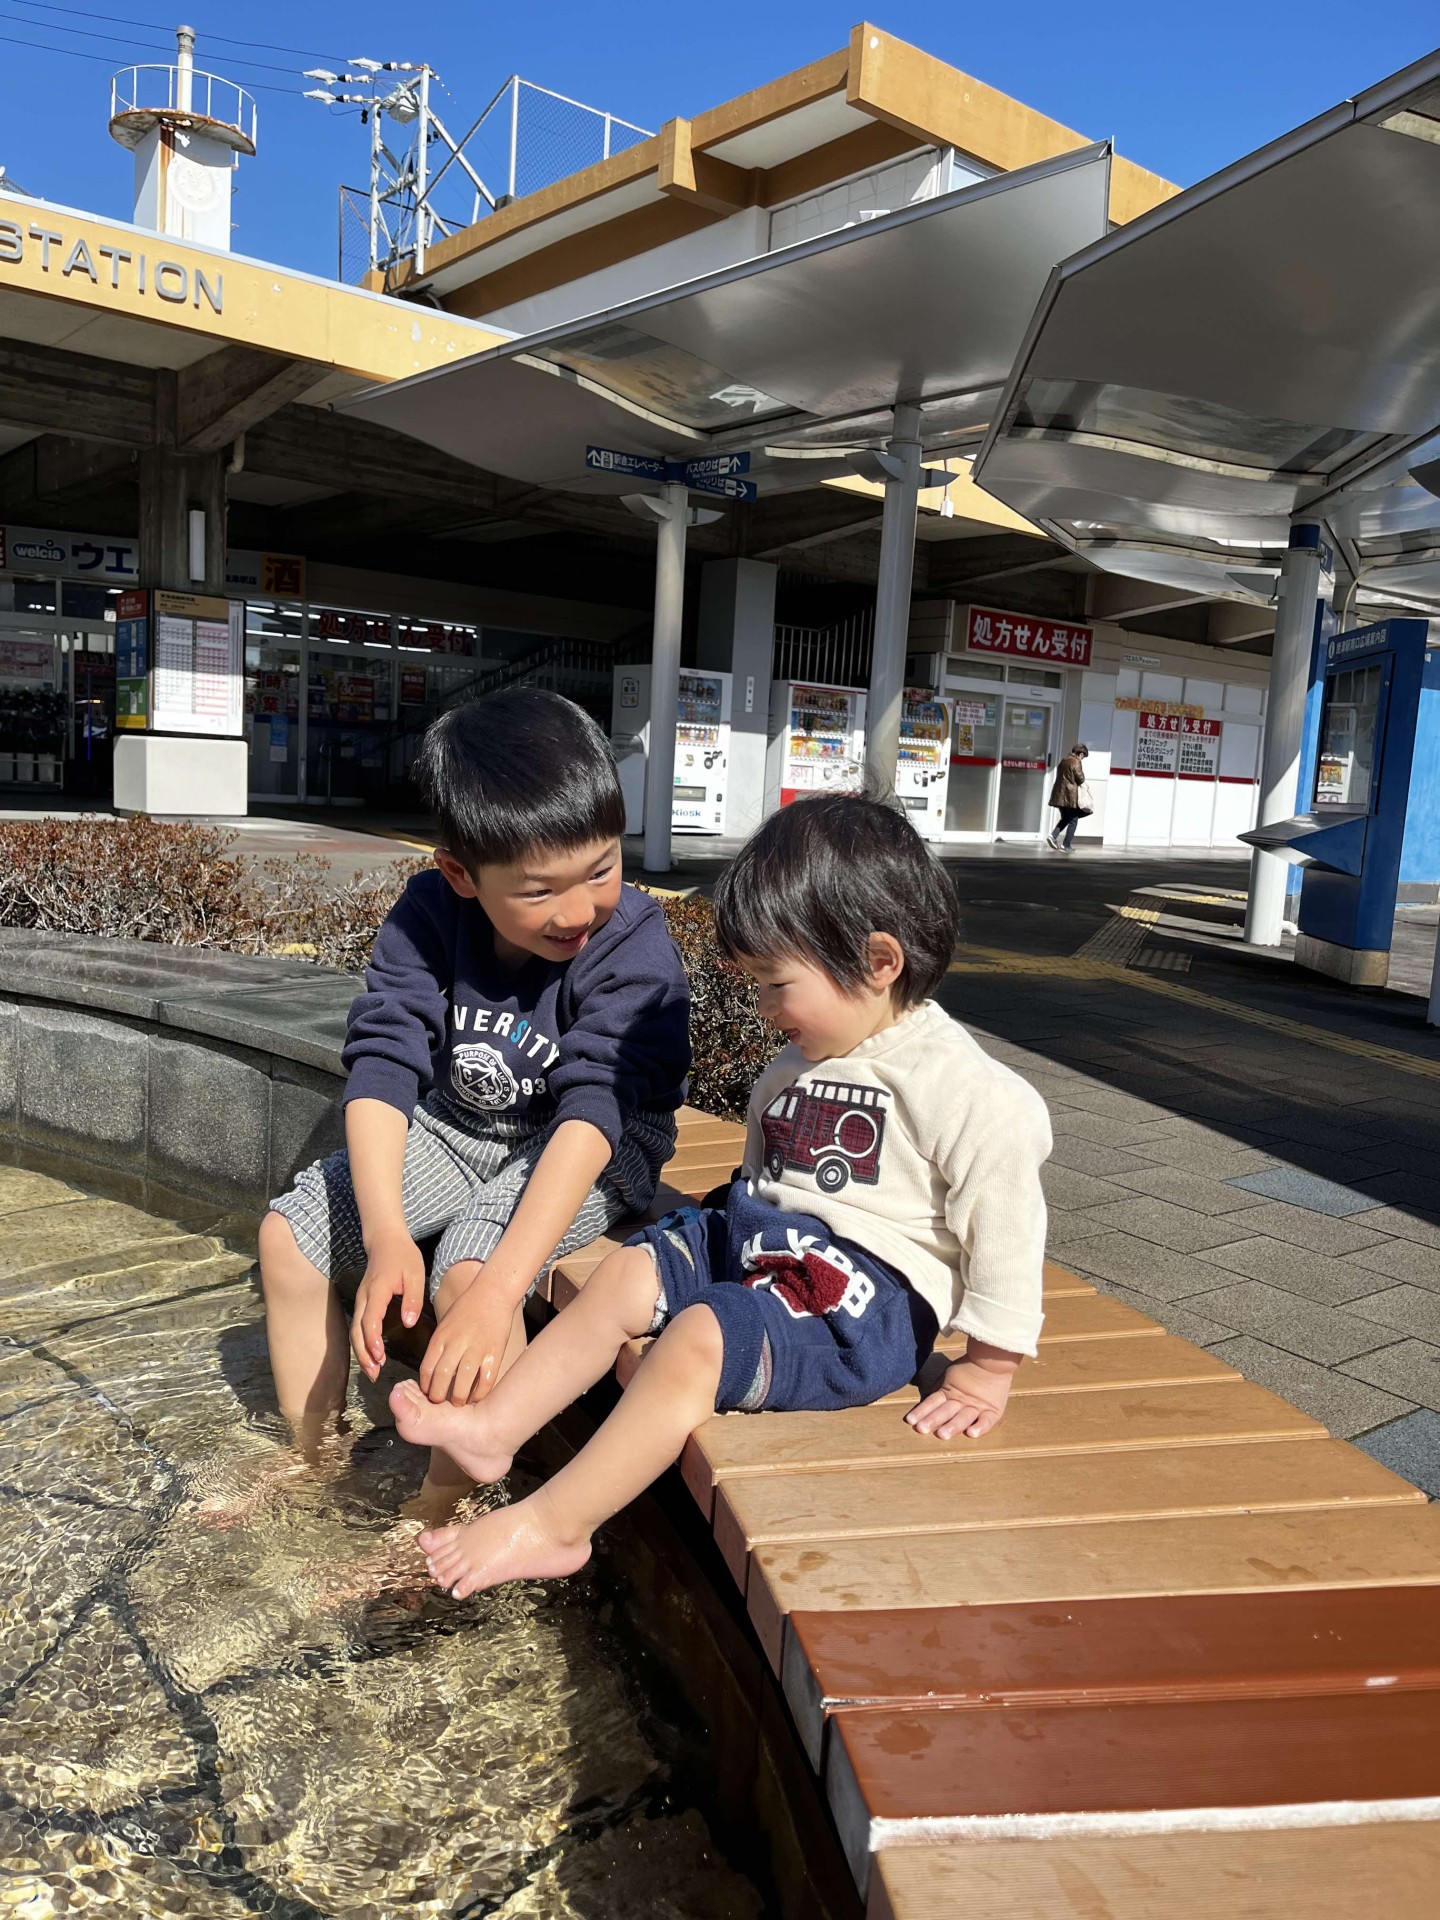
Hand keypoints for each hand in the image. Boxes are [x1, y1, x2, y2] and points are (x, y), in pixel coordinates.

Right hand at [350, 1227, 426, 1381]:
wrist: (385, 1240)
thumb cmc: (403, 1256)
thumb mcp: (415, 1274)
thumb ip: (413, 1299)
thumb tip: (408, 1323)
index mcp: (377, 1290)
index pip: (370, 1319)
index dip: (373, 1339)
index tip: (380, 1356)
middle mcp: (364, 1297)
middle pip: (357, 1330)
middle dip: (364, 1353)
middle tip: (374, 1373)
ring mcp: (360, 1300)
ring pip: (354, 1331)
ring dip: (361, 1352)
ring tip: (373, 1372)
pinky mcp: (362, 1303)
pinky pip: (358, 1327)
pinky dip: (362, 1344)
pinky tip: (373, 1356)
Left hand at [419, 1285, 516, 1405]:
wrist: (492, 1292)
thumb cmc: (467, 1309)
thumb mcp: (445, 1324)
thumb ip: (439, 1347)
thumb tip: (432, 1373)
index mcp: (441, 1337)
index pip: (427, 1368)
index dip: (426, 1386)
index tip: (428, 1394)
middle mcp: (456, 1343)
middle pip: (442, 1378)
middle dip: (438, 1396)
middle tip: (441, 1404)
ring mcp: (476, 1348)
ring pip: (463, 1381)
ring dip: (459, 1397)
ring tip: (459, 1402)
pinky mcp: (494, 1351)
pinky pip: (486, 1378)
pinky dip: (481, 1392)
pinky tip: (478, 1396)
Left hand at [905, 1352, 1016, 1440]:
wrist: (993, 1358)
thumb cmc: (970, 1365)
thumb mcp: (948, 1373)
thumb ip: (938, 1386)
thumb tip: (925, 1393)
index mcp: (949, 1392)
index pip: (932, 1402)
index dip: (921, 1411)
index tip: (910, 1420)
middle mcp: (961, 1402)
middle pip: (945, 1411)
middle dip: (933, 1420)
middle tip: (922, 1428)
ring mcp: (977, 1406)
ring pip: (963, 1417)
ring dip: (952, 1426)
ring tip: (942, 1434)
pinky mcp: (993, 1410)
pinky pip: (987, 1420)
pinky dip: (981, 1427)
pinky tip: (971, 1434)